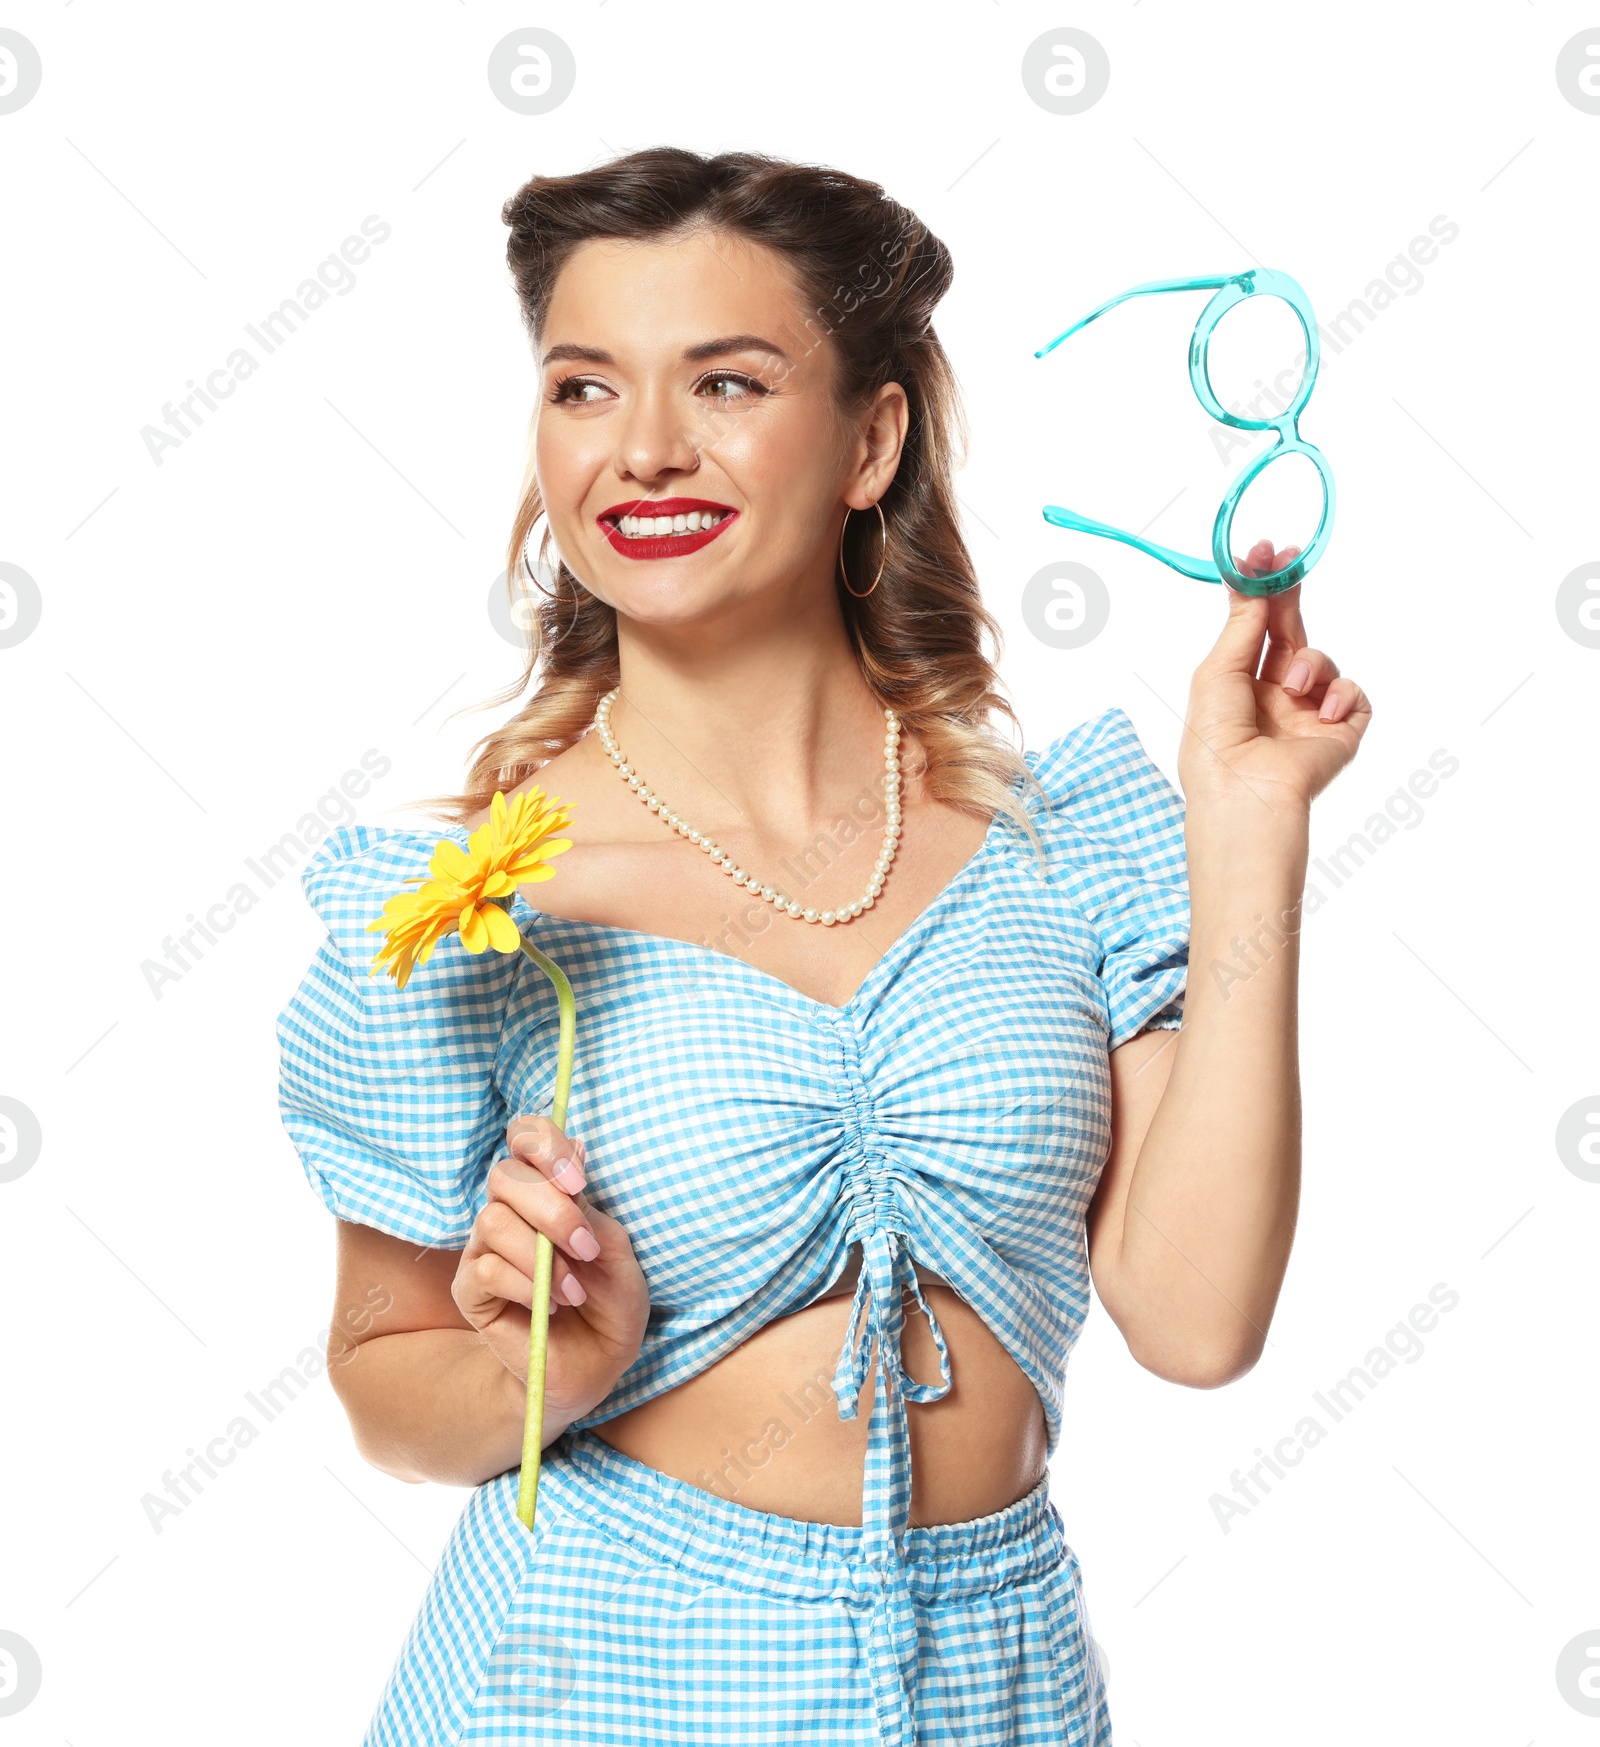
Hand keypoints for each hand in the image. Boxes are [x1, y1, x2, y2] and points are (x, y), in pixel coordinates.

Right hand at [453, 1115, 650, 1423]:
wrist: (598, 1363)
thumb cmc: (611, 1301)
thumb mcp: (615, 1250)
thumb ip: (589, 1205)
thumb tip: (577, 1149)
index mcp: (544, 1190)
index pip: (524, 1138)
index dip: (543, 1144)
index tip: (578, 1179)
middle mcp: (509, 1211)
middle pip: (505, 1176)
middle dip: (551, 1208)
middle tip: (586, 1246)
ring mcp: (484, 1249)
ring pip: (493, 1221)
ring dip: (543, 1256)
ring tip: (575, 1291)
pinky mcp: (471, 1290)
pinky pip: (487, 1269)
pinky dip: (526, 1286)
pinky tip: (550, 1307)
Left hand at [1178, 539, 1371, 816]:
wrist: (1248, 797)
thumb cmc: (1217, 746)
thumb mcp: (1218, 674)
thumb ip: (1241, 627)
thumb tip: (1251, 582)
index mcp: (1238, 689)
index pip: (1254, 631)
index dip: (1259, 593)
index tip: (1261, 553)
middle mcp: (1273, 700)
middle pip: (1289, 635)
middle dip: (1288, 597)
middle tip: (1289, 558)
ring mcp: (1308, 716)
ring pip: (1322, 661)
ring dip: (1309, 664)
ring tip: (1289, 688)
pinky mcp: (1341, 733)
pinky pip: (1354, 696)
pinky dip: (1341, 695)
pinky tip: (1322, 712)